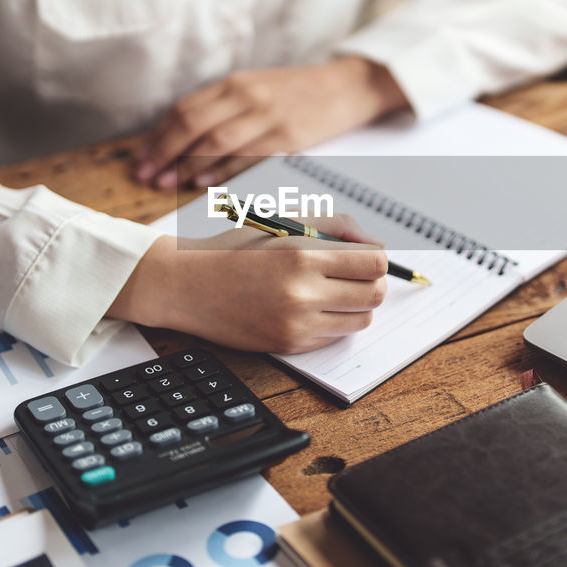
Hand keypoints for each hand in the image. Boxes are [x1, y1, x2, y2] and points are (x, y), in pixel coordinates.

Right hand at [108, 214, 388, 353]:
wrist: (189, 285)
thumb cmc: (237, 249)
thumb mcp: (285, 222)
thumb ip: (337, 226)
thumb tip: (375, 245)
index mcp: (303, 256)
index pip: (374, 263)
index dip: (377, 258)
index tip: (366, 257)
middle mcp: (302, 294)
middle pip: (374, 295)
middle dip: (372, 282)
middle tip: (354, 275)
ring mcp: (296, 325)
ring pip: (360, 321)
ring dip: (356, 305)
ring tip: (333, 291)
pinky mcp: (289, 345)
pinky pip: (334, 337)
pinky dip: (332, 322)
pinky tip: (310, 307)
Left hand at [134, 55, 407, 188]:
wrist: (348, 87)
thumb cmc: (299, 94)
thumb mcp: (257, 89)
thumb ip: (224, 108)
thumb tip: (183, 139)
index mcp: (235, 83)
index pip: (185, 109)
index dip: (159, 136)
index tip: (141, 159)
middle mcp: (247, 95)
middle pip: (192, 124)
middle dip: (164, 152)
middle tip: (146, 176)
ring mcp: (268, 115)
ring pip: (215, 142)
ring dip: (186, 166)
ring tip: (167, 184)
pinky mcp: (289, 136)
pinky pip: (247, 156)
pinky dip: (222, 171)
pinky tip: (204, 184)